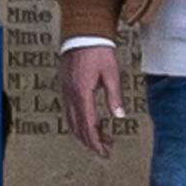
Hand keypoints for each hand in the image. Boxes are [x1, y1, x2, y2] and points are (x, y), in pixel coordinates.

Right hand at [56, 43, 123, 157]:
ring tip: (100, 138)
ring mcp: (65, 91)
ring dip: (84, 132)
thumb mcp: (112, 73)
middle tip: (104, 150)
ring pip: (71, 120)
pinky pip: (69, 110)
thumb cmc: (99, 51)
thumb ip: (115, 96)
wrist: (82, 33)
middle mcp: (70, 94)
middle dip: (90, 141)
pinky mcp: (65, 87)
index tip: (104, 152)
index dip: (96, 141)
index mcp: (82, 92)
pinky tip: (89, 123)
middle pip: (77, 126)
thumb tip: (120, 116)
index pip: (88, 124)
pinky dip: (78, 122)